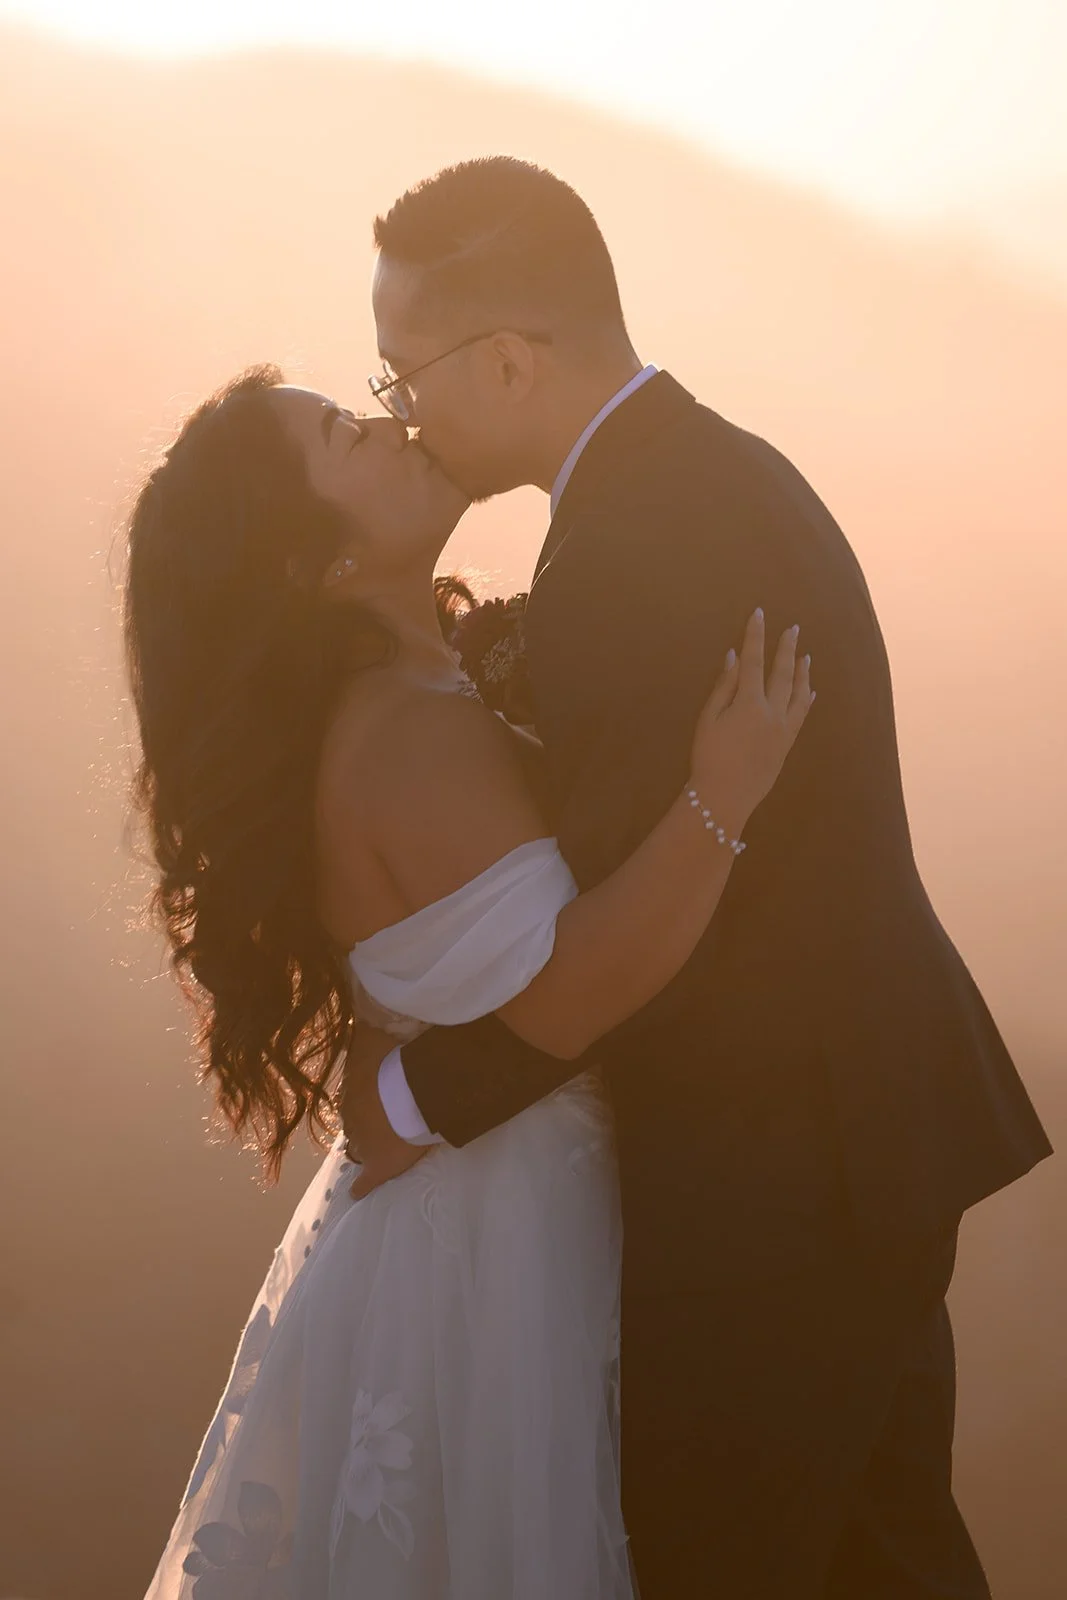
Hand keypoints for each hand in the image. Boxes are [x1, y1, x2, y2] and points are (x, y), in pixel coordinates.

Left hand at [338, 1027, 430, 1199]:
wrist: (412, 1093)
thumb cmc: (396, 1063)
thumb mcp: (376, 1034)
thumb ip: (369, 1021)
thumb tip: (359, 995)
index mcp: (352, 1092)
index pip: (354, 1100)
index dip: (367, 1099)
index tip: (377, 1097)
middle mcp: (352, 1119)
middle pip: (354, 1124)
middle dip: (365, 1122)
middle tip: (382, 1120)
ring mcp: (364, 1144)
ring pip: (359, 1148)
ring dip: (366, 1146)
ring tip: (379, 1145)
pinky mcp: (380, 1166)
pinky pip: (367, 1181)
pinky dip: (362, 1187)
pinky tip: (356, 1193)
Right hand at [689, 608, 814, 830]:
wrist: (725, 797)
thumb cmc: (709, 757)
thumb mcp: (708, 719)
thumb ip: (724, 686)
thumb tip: (735, 656)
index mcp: (749, 702)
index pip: (754, 661)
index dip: (756, 636)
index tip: (760, 614)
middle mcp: (773, 711)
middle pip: (782, 673)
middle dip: (786, 649)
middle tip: (793, 629)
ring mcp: (784, 729)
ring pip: (798, 693)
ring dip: (802, 672)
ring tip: (806, 656)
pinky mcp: (787, 744)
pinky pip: (802, 715)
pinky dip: (806, 699)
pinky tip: (810, 692)